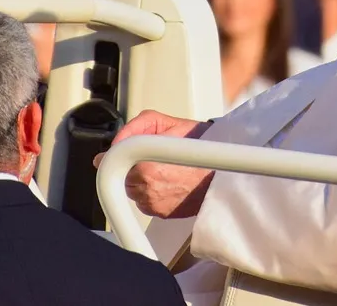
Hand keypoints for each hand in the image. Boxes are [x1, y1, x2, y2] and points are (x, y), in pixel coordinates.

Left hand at [95, 110, 213, 218]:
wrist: (223, 169)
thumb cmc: (201, 145)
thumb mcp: (166, 122)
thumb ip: (135, 127)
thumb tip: (116, 141)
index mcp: (146, 168)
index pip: (112, 164)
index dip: (116, 155)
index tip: (118, 152)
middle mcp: (147, 190)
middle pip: (122, 177)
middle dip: (130, 166)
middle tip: (150, 156)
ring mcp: (154, 204)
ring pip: (132, 191)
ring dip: (139, 180)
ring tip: (161, 167)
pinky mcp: (161, 214)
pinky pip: (145, 202)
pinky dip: (150, 192)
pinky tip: (166, 180)